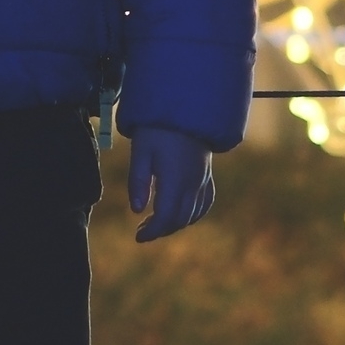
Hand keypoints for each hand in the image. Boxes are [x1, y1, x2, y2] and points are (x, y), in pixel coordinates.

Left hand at [127, 125, 214, 242]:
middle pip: (181, 219)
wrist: (185, 107)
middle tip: (142, 231)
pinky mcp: (207, 174)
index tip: (137, 237)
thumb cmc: (157, 128)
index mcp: (175, 179)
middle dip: (161, 230)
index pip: (166, 216)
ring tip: (155, 223)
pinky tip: (182, 214)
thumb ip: (138, 181)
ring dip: (176, 224)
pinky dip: (194, 214)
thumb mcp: (140, 152)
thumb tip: (137, 210)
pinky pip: (205, 202)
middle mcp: (193, 183)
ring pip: (194, 214)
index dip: (152, 231)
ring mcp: (203, 179)